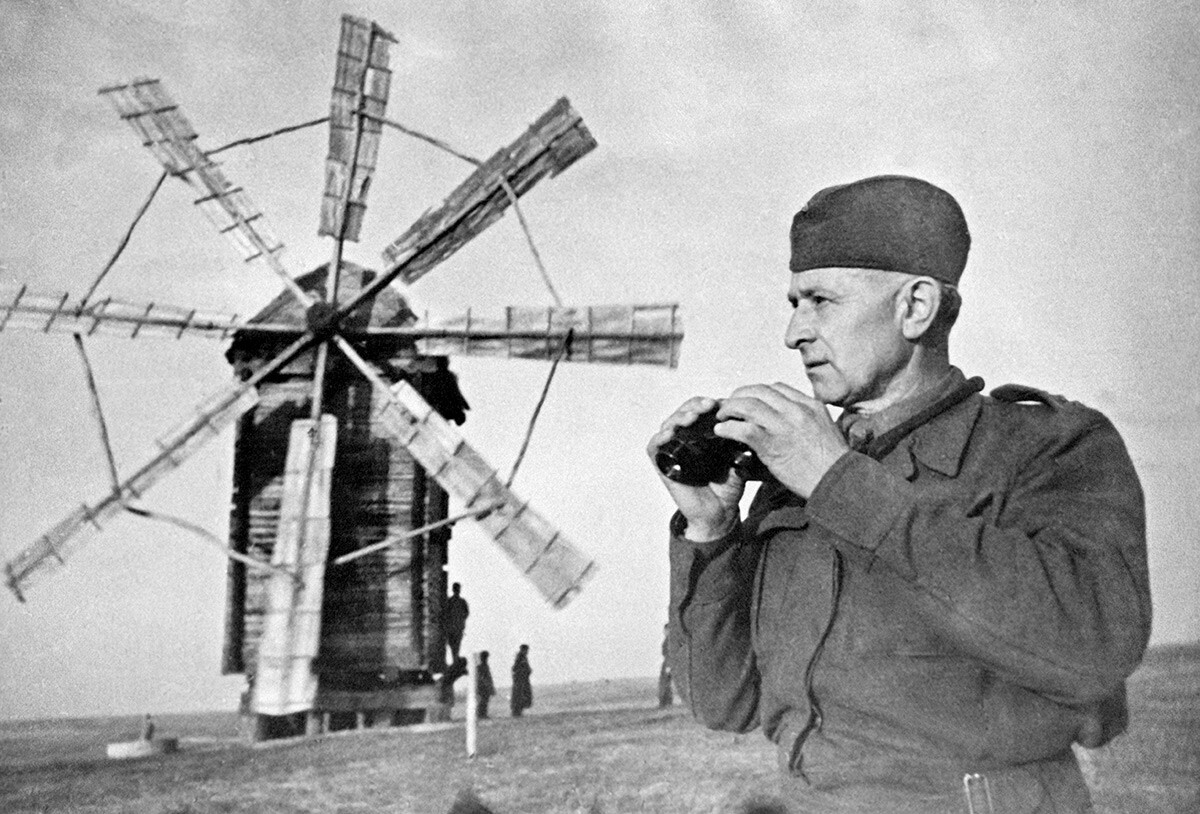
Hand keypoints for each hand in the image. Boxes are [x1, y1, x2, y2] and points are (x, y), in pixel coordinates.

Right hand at [647, 396, 745, 540]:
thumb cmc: (727, 486)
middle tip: (708, 406)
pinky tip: (670, 433)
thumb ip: (739, 440)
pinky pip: (654, 447)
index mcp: (701, 436)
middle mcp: (684, 440)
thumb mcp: (737, 457)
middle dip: (695, 406)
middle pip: (683, 413)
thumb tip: (744, 421)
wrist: (719, 513)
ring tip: (692, 416)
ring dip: (679, 417)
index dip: (706, 403)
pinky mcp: (663, 465)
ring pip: (669, 424)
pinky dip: (659, 437)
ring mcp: (672, 451)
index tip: (720, 403)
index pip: (698, 410)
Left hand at [716, 383, 848, 498]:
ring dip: (729, 409)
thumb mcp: (825, 430)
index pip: (777, 388)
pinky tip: (722, 432)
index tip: (748, 401)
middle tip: (729, 406)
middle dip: (739, 396)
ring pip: (747, 404)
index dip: (757, 392)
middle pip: (758, 391)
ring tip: (721, 418)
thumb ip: (808, 420)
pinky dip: (728, 428)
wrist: (838, 482)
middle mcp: (796, 410)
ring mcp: (783, 425)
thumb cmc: (833, 464)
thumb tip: (791, 420)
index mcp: (810, 405)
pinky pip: (743, 428)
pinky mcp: (771, 443)